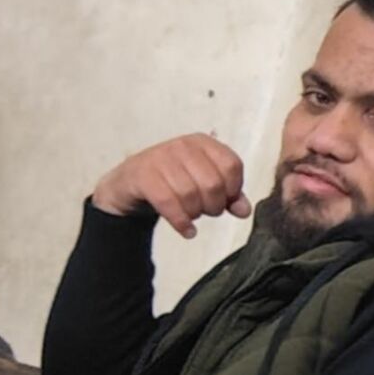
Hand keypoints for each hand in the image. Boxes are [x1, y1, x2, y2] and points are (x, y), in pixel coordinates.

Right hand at [92, 134, 251, 237]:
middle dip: (214, 206)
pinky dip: (181, 222)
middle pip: (213, 183)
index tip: (225, 201)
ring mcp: (160, 158)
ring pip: (190, 194)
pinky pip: (168, 202)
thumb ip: (227, 195)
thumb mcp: (203, 185)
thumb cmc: (172, 183)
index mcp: (202, 143)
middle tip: (206, 212)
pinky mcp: (142, 175)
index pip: (232, 165)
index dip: (233, 190)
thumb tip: (244, 210)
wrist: (129, 184)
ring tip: (191, 217)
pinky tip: (187, 231)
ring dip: (195, 214)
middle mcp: (183, 145)